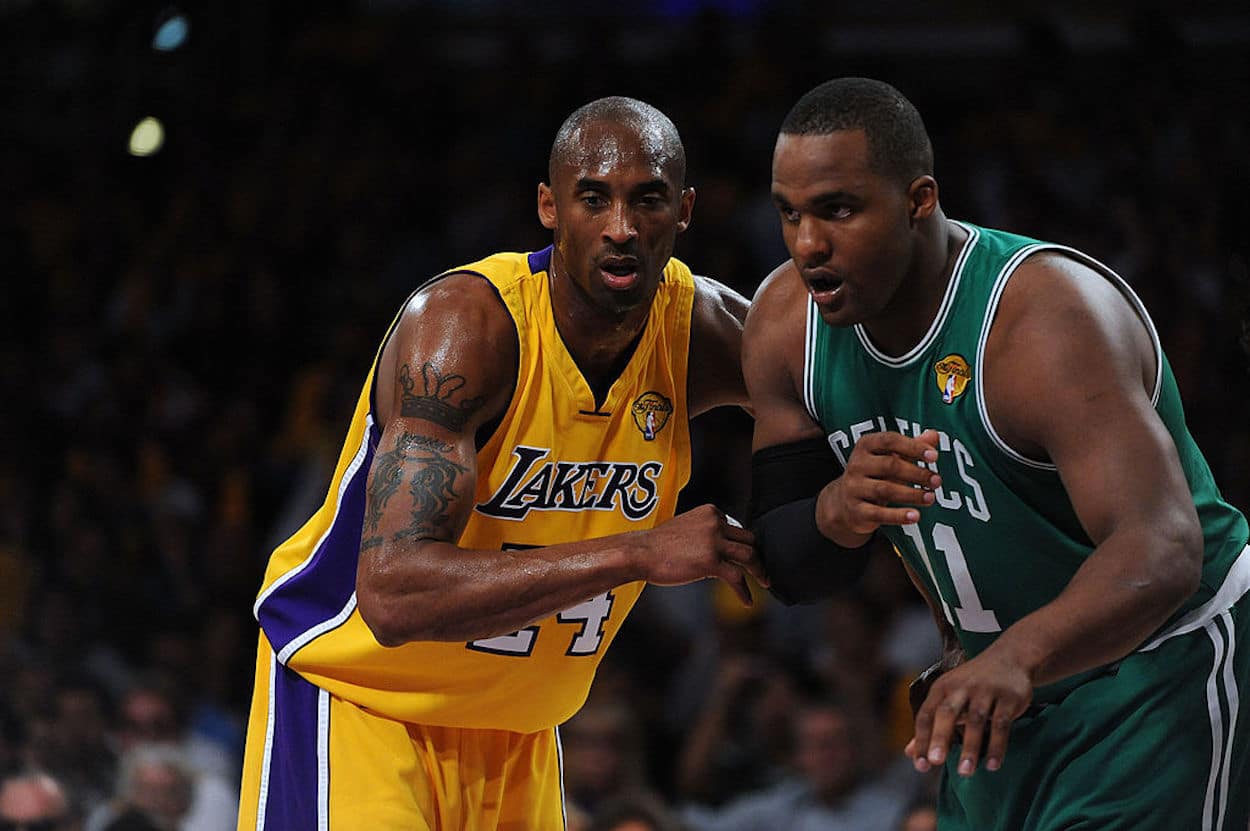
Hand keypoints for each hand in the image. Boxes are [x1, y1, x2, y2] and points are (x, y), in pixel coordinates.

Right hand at [638, 504, 765, 603]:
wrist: (640, 553)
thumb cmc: (658, 545)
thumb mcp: (686, 528)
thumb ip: (706, 534)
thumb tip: (722, 554)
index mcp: (711, 512)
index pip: (736, 528)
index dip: (742, 545)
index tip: (746, 558)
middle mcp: (715, 523)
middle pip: (749, 539)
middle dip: (757, 555)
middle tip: (761, 570)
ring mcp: (714, 541)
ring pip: (749, 555)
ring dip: (759, 571)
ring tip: (764, 582)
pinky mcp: (710, 561)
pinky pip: (736, 577)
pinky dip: (744, 591)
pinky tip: (747, 601)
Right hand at [816, 430, 940, 545]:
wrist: (844, 502)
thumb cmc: (875, 474)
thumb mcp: (890, 458)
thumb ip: (912, 446)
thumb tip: (934, 435)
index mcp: (865, 446)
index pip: (890, 441)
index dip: (913, 447)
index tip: (934, 456)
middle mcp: (856, 465)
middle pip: (890, 465)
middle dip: (917, 473)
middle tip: (937, 481)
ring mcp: (854, 488)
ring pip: (885, 490)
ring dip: (911, 494)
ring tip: (931, 497)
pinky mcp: (856, 511)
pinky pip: (878, 514)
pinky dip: (898, 516)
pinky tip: (915, 516)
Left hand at [905, 645, 1032, 776]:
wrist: (1010, 658)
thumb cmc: (973, 684)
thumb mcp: (949, 697)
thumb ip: (930, 725)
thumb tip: (909, 753)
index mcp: (942, 688)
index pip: (926, 714)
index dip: (922, 739)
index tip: (920, 765)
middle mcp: (961, 687)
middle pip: (947, 713)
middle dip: (940, 737)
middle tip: (936, 762)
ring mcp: (985, 691)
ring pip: (975, 720)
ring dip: (970, 747)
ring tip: (965, 772)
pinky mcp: (1008, 698)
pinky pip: (1001, 724)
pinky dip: (997, 745)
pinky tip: (992, 765)